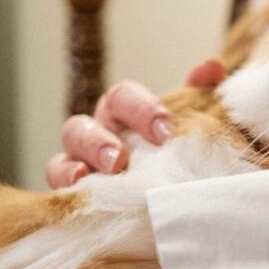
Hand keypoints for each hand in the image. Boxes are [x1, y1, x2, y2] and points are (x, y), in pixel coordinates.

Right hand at [46, 58, 226, 187]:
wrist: (179, 201)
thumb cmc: (182, 156)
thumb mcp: (195, 127)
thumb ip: (201, 97)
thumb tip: (210, 67)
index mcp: (125, 114)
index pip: (122, 97)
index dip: (141, 109)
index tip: (165, 130)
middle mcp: (98, 134)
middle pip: (81, 125)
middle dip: (99, 141)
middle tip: (120, 158)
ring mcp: (81, 164)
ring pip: (62, 157)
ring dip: (78, 164)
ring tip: (98, 175)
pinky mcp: (74, 194)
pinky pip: (58, 186)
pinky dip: (64, 185)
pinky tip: (79, 188)